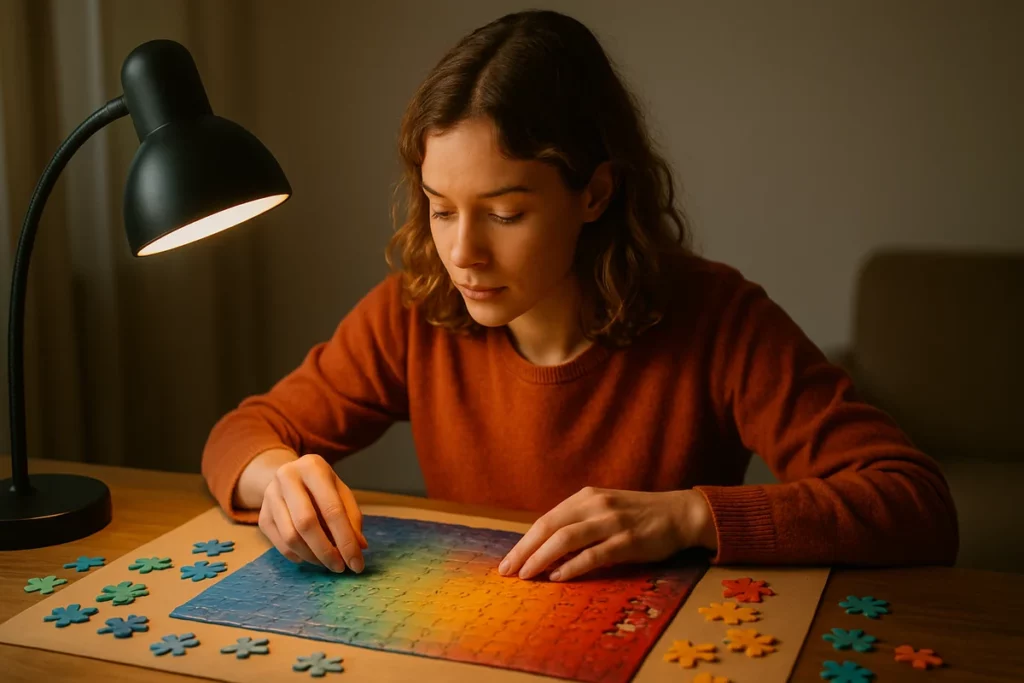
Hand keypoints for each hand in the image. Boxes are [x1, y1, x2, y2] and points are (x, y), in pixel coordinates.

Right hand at [257, 453, 367, 572]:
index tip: (356, 563)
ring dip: (312, 556)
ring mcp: (270, 496)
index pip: (332, 509)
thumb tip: (359, 547)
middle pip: (306, 523)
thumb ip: (352, 517)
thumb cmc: (321, 486)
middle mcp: (287, 477)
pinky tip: (311, 557)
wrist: (289, 476)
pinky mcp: (262, 515)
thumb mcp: (340, 492)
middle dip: (326, 551)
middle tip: (340, 567)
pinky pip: (280, 544)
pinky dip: (298, 556)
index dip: (346, 539)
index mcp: (313, 467)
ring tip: (328, 562)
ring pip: (291, 537)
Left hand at [498, 487, 714, 581]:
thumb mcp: (603, 510)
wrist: (679, 514)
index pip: (546, 520)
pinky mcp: (628, 540)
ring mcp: (612, 522)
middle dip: (526, 551)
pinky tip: (559, 577)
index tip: (508, 561)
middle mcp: (595, 505)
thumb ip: (578, 524)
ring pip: (567, 539)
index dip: (524, 542)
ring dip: (542, 558)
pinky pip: (594, 554)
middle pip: (550, 528)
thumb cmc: (638, 516)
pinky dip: (573, 566)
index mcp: (585, 497)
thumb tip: (545, 550)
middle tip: (509, 571)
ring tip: (527, 575)